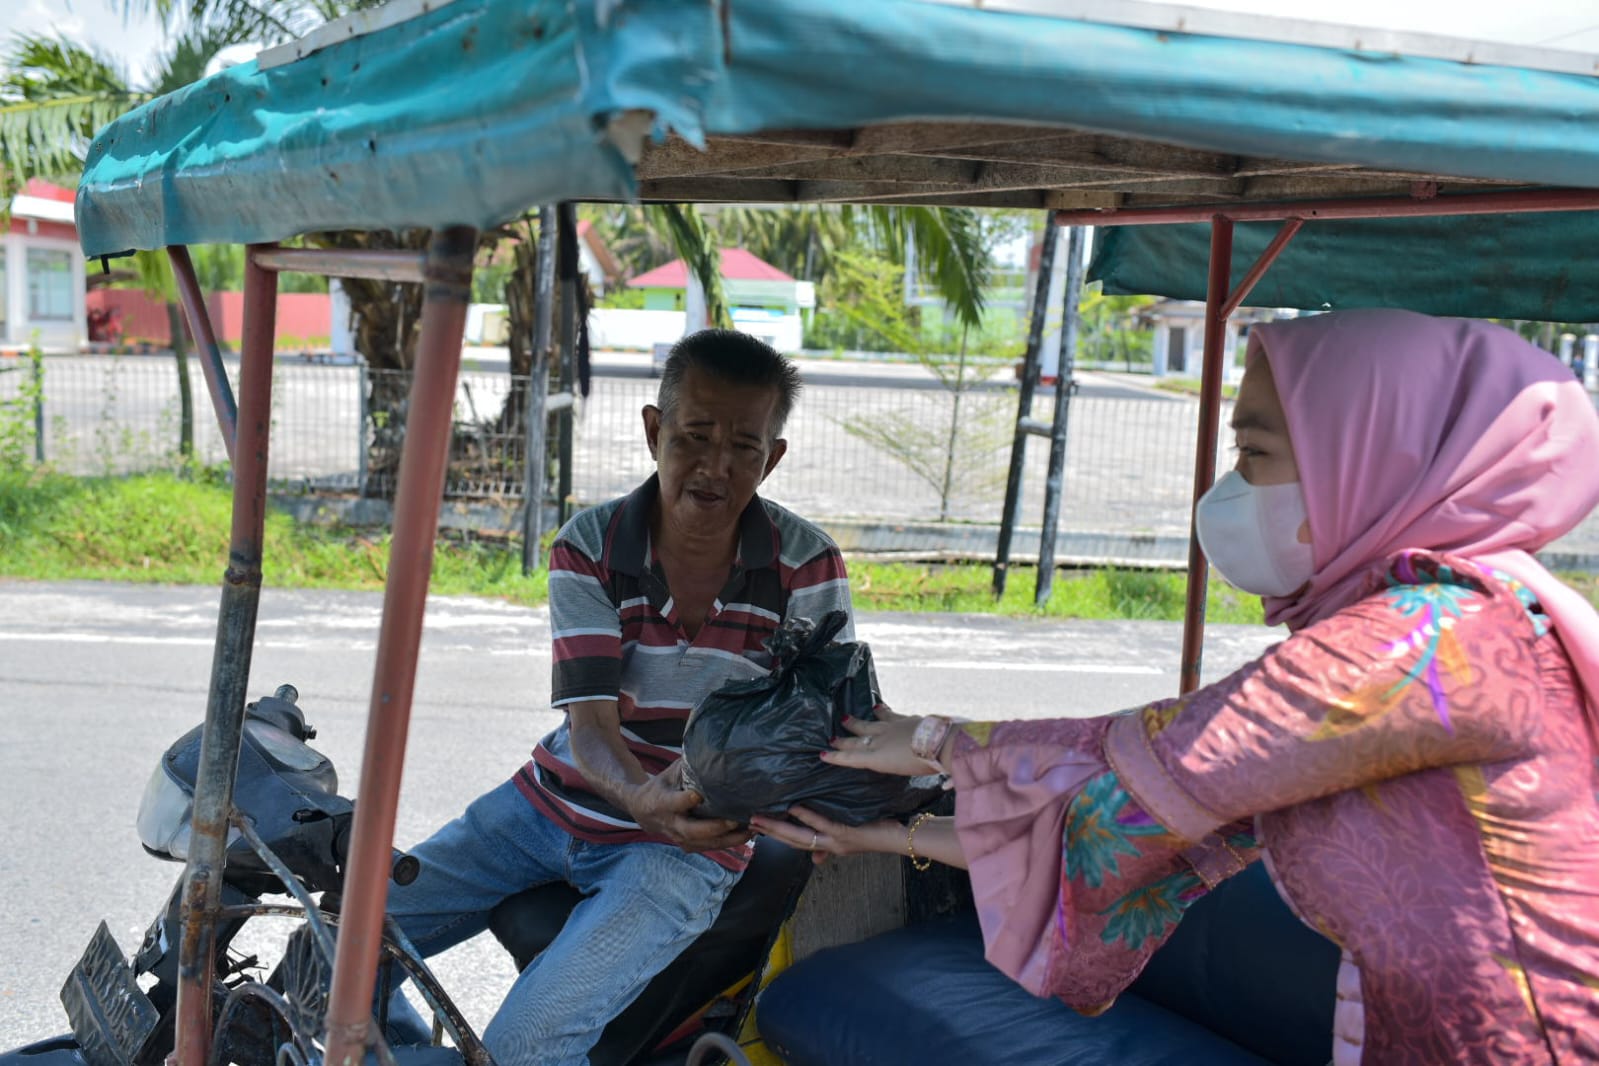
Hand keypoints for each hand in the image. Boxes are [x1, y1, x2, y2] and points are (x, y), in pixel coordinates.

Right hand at [628, 763, 749, 852]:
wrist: (643, 811)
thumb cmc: (662, 786)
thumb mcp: (669, 773)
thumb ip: (688, 766)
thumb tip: (713, 749)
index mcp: (663, 802)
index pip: (674, 803)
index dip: (685, 800)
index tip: (698, 795)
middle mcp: (671, 823)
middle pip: (691, 831)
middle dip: (714, 827)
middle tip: (733, 820)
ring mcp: (679, 837)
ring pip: (704, 843)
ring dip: (728, 839)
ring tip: (749, 830)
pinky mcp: (688, 845)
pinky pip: (709, 847)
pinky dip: (728, 843)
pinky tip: (745, 834)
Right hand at [750, 806, 905, 865]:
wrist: (901, 838)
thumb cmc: (879, 832)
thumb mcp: (853, 840)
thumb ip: (832, 847)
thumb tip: (815, 858)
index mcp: (830, 847)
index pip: (798, 842)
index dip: (778, 835)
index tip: (759, 827)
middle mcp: (830, 846)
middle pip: (793, 841)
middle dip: (771, 832)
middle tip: (749, 822)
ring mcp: (836, 840)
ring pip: (801, 836)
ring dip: (779, 827)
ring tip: (761, 817)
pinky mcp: (846, 832)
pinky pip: (822, 824)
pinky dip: (806, 816)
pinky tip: (793, 806)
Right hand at [821, 710, 935, 777]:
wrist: (939, 742)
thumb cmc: (923, 764)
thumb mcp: (905, 772)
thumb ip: (897, 767)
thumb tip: (896, 764)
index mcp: (878, 758)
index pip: (852, 758)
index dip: (837, 757)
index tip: (823, 755)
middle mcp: (880, 741)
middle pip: (857, 740)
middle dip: (843, 740)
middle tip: (832, 738)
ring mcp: (891, 727)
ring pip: (869, 723)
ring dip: (857, 722)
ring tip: (846, 718)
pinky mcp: (904, 719)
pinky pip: (889, 714)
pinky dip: (882, 711)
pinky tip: (879, 706)